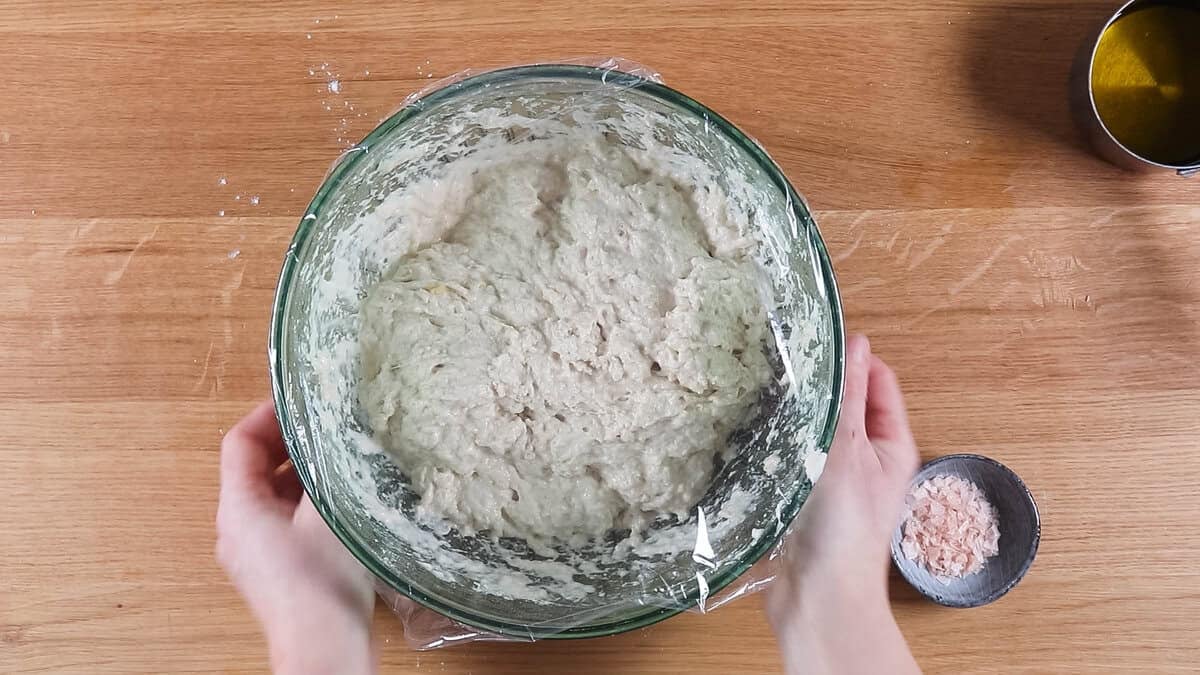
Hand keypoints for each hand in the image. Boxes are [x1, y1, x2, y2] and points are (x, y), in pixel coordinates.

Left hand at [217, 400, 376, 673]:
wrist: (325, 647)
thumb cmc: (320, 584)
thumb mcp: (329, 509)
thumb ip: (327, 465)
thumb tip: (336, 425)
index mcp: (238, 508)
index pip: (240, 442)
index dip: (268, 413)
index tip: (300, 398)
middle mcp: (236, 528)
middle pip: (255, 467)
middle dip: (291, 442)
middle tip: (327, 424)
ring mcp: (254, 552)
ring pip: (273, 494)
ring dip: (303, 471)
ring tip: (341, 456)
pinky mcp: (277, 569)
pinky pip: (285, 519)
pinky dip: (309, 500)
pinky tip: (343, 498)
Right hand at [766, 334, 920, 674]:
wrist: (818, 596)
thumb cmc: (844, 529)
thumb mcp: (849, 449)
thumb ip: (849, 397)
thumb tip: (857, 344)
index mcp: (892, 444)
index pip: (879, 382)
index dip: (854, 358)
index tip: (819, 338)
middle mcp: (866, 459)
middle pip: (844, 403)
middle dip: (820, 384)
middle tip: (786, 361)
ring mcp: (834, 478)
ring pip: (814, 428)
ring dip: (795, 414)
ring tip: (767, 392)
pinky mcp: (803, 495)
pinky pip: (792, 454)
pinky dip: (779, 441)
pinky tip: (756, 431)